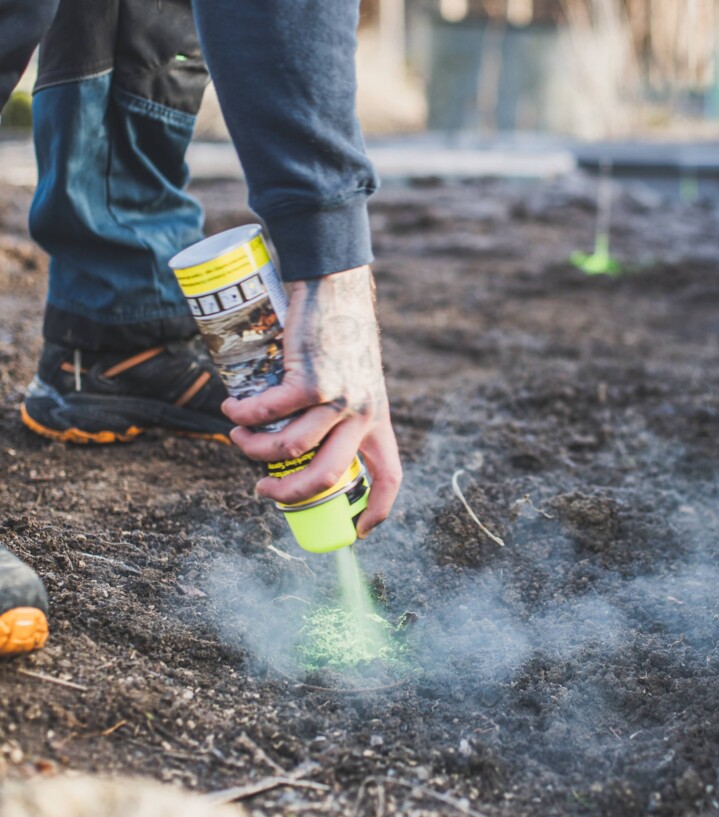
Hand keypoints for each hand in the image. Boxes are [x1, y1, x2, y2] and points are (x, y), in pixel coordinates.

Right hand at [222, 266, 401, 536]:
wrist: (337, 284)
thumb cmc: (339, 330)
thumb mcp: (355, 375)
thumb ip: (339, 407)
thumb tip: (297, 444)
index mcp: (378, 418)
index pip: (389, 475)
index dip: (375, 510)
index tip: (357, 531)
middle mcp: (363, 412)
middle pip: (327, 476)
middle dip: (290, 494)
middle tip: (264, 490)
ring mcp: (339, 396)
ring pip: (290, 446)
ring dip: (254, 448)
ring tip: (238, 437)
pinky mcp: (311, 378)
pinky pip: (270, 412)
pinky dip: (244, 416)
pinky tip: (232, 410)